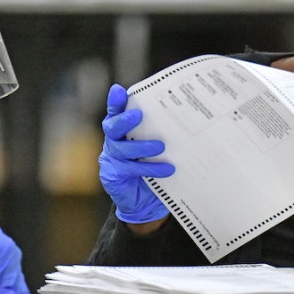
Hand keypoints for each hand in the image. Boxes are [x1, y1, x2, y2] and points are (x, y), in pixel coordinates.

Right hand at [99, 84, 174, 223]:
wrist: (147, 203)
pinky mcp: (113, 176)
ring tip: (160, 147)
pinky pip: (130, 169)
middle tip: (138, 115)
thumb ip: (161, 132)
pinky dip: (150, 168)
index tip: (119, 91)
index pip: (116, 112)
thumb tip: (183, 114)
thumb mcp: (159, 148)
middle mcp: (113, 141)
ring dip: (141, 146)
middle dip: (124, 120)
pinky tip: (167, 168)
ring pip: (120, 148)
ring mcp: (110, 159)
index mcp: (122, 130)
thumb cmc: (154, 168)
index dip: (115, 102)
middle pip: (112, 127)